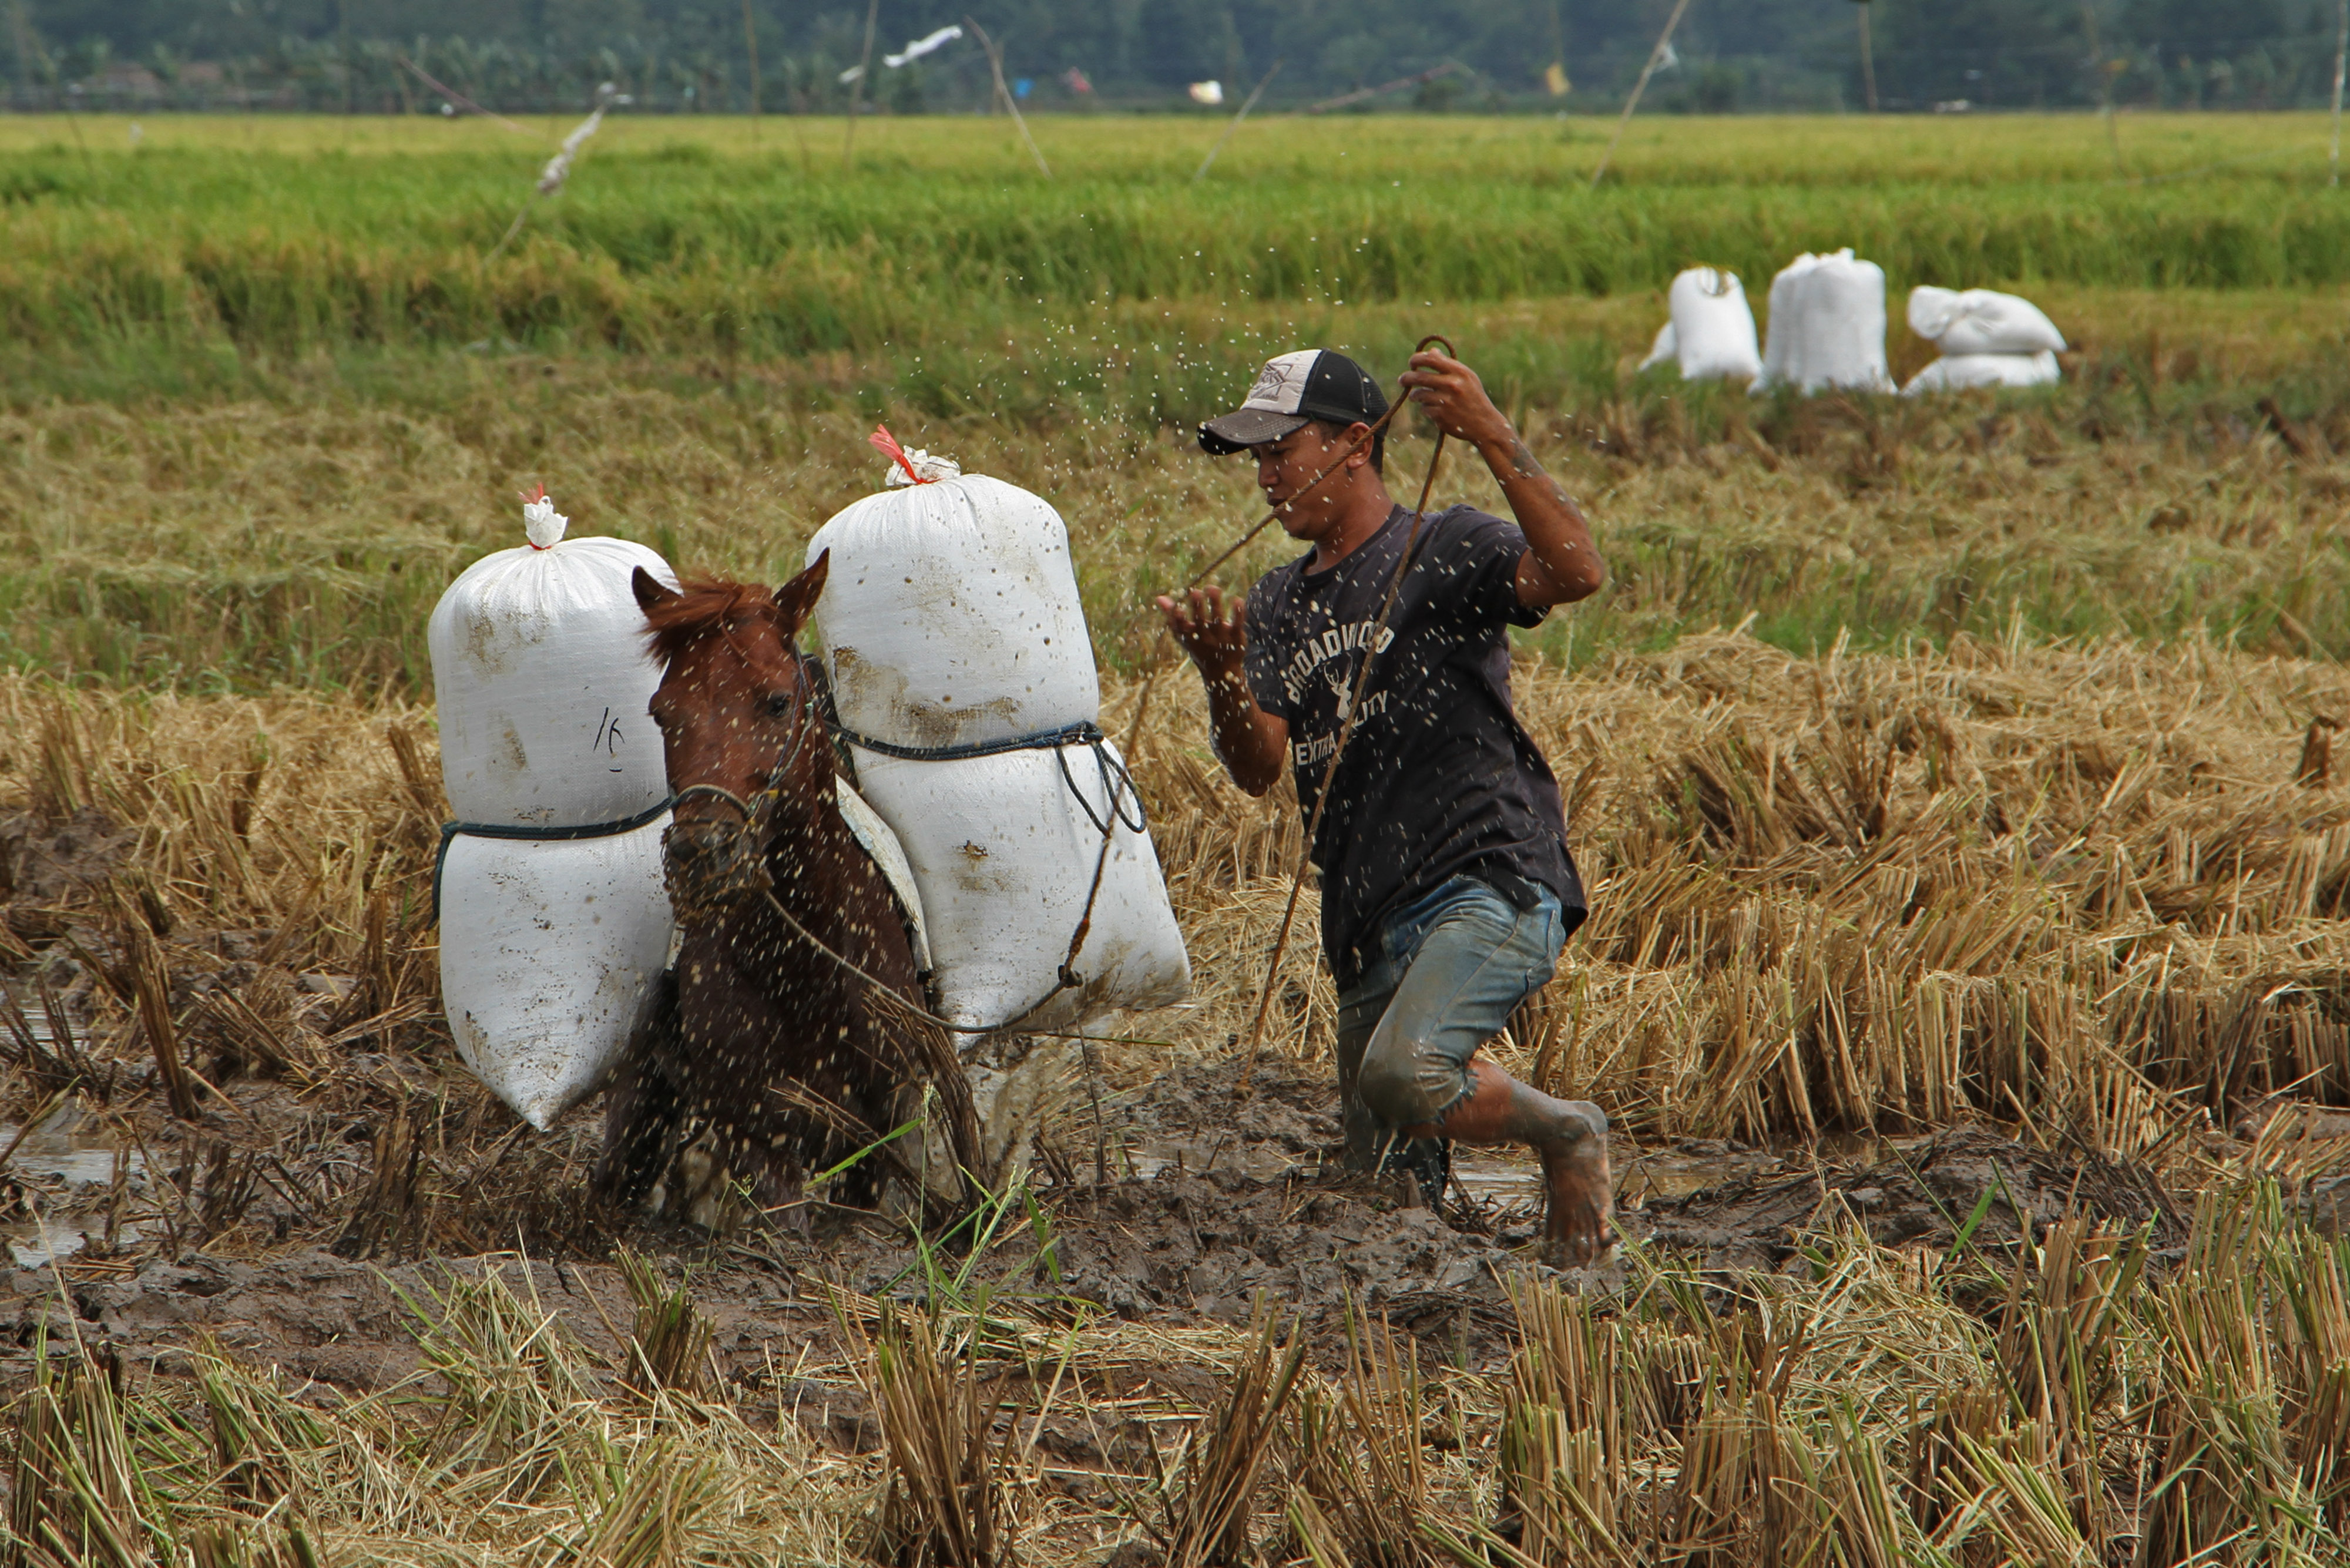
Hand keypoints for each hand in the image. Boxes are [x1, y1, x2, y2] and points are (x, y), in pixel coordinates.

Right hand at [1155, 585, 1247, 676]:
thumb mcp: (1184, 635)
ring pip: (1218, 619)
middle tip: (1195, 591)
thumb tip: (1159, 597)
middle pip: (1200, 622)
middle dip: (1197, 607)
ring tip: (1212, 588)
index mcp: (1190, 638)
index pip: (1181, 629)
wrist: (1221, 671)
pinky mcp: (1236, 637)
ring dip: (1215, 603)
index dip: (1178, 620)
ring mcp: (1221, 639)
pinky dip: (1237, 612)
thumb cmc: (1199, 647)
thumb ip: (1172, 616)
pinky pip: (1237, 624)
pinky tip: (1236, 599)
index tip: (1178, 608)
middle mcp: (1204, 639)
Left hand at [1398, 349, 1512, 447]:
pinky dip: (1426, 409)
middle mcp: (1452, 384)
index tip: (1412, 363)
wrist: (1484, 424)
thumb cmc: (1473, 397)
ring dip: (1416, 396)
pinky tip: (1435, 410)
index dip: (1417, 359)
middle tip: (1402, 380)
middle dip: (1406, 378)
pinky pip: (1424, 408)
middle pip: (1419, 376)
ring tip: (1419, 397)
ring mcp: (1446, 401)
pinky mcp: (1441, 416)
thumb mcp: (1467, 377)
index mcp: (1459, 372)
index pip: (1431, 359)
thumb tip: (1430, 352)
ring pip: (1419, 394)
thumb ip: (1448, 365)